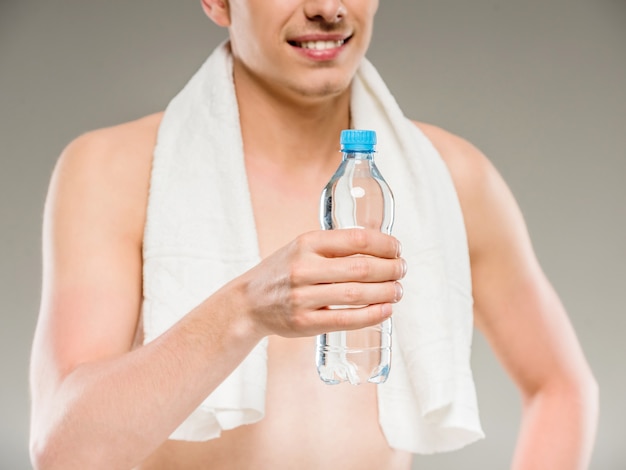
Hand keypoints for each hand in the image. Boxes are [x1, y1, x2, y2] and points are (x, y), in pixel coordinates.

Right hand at [234, 228, 405, 337]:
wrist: (248, 302)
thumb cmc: (283, 272)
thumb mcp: (301, 248)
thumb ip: (333, 246)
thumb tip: (381, 248)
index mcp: (307, 243)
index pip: (357, 239)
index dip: (385, 244)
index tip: (397, 249)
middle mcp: (304, 268)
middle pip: (362, 268)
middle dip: (391, 270)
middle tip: (402, 271)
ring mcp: (303, 297)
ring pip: (357, 294)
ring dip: (386, 292)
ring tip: (398, 291)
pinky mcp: (304, 323)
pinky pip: (346, 319)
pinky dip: (372, 315)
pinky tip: (386, 310)